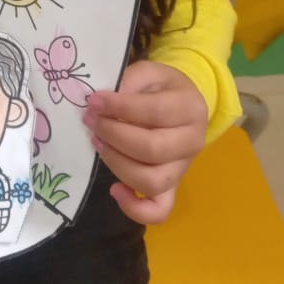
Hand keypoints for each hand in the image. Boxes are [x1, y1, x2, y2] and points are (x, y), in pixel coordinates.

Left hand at [83, 61, 207, 224]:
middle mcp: (193, 142)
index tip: (93, 102)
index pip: (154, 112)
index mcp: (190, 108)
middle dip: (113, 135)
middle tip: (90, 121)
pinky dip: (134, 208)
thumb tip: (102, 102)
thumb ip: (128, 81)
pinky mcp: (172, 188)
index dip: (120, 107)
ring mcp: (182, 169)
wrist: (182, 106)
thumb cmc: (161, 88)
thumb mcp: (148, 73)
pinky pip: (159, 210)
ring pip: (151, 181)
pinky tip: (114, 189)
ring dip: (117, 164)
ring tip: (97, 144)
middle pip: (152, 149)